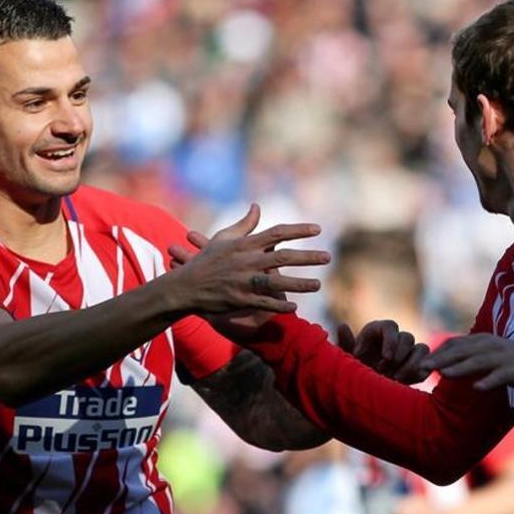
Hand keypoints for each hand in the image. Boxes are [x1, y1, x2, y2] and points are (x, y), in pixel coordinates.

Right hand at [164, 204, 329, 314]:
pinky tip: (294, 306)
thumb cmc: (206, 260)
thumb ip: (244, 224)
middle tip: (328, 257)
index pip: (277, 233)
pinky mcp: (239, 299)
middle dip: (308, 257)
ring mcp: (243, 281)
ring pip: (277, 282)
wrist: (185, 286)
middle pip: (283, 256)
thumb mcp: (223, 238)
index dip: (299, 230)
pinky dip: (279, 305)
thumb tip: (257, 207)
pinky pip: (264, 303)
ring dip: (299, 284)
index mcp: (245, 244)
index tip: (317, 229)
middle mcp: (247, 261)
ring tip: (318, 285)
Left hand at [336, 320, 429, 383]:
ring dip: (412, 364)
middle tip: (386, 371)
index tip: (386, 357)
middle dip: (400, 355)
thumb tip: (342, 326)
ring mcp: (408, 352)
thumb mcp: (346, 360)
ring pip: (422, 348)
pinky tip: (406, 383)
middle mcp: (395, 339)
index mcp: (378, 332)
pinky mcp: (418, 366)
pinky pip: (427, 365)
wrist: (362, 390)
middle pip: (407, 337)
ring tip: (397, 379)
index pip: (390, 326)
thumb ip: (345, 344)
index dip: (391, 340)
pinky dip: (419, 373)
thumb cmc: (352, 371)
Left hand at [419, 334, 513, 390]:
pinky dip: (488, 381)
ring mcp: (503, 357)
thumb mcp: (489, 353)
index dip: (438, 352)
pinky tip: (477, 388)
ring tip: (444, 375)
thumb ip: (469, 355)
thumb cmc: (512, 360)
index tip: (422, 362)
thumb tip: (445, 362)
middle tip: (424, 367)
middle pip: (462, 351)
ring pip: (478, 361)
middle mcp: (490, 346)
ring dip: (460, 368)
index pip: (455, 343)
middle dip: (442, 359)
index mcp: (483, 340)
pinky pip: (500, 376)